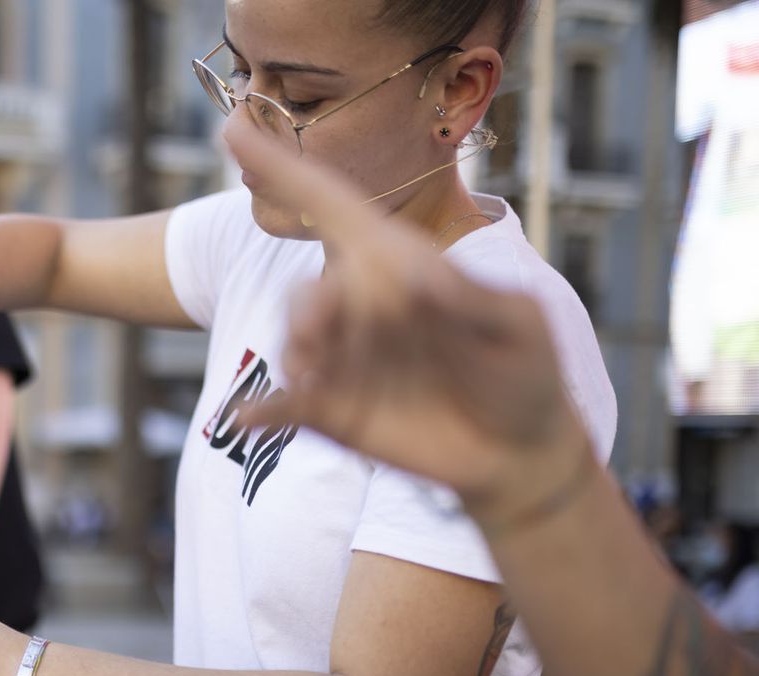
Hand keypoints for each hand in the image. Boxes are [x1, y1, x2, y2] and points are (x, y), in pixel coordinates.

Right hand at [226, 124, 593, 519]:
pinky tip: (248, 417)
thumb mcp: (518, 324)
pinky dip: (263, 409)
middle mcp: (364, 307)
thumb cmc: (528, 373)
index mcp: (401, 266)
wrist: (519, 452)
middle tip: (347, 339)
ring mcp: (344, 359)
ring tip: (317, 379)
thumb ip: (471, 296)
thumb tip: (412, 276)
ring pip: (295, 336)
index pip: (335, 207)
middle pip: (315, 286)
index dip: (284, 170)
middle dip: (320, 308)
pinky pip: (284, 405)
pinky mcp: (333, 412)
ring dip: (298, 349)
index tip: (234, 136)